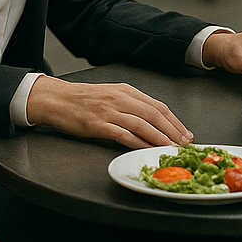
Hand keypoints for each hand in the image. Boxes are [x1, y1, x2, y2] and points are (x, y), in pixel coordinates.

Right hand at [25, 77, 193, 150]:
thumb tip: (153, 120)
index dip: (174, 121)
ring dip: (160, 138)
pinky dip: (139, 144)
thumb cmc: (82, 99)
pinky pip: (124, 135)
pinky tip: (147, 150)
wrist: (55, 99)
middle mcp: (120, 98)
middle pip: (154, 115)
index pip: (157, 106)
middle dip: (173, 131)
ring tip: (171, 149)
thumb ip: (130, 104)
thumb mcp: (110, 95)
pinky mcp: (98, 124)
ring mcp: (109, 111)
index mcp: (125, 90)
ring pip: (142, 125)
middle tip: (184, 144)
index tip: (185, 133)